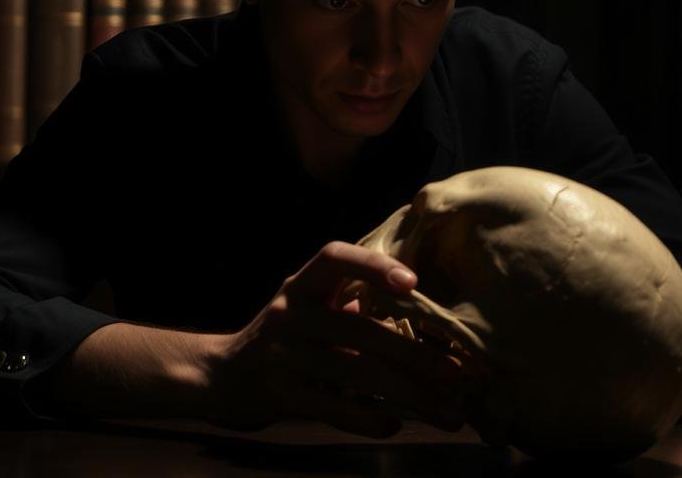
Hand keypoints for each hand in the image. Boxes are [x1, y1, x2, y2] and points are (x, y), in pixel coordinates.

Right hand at [202, 241, 466, 437]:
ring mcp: (283, 355)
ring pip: (355, 373)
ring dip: (408, 394)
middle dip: (416, 354)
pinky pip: (333, 407)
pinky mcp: (282, 394)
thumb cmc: (286, 335)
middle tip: (458, 374)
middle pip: (360, 330)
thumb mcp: (309, 305)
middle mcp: (290, 313)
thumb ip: (352, 300)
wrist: (223, 376)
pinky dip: (367, 418)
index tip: (413, 282)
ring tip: (447, 412)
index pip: (335, 259)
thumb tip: (422, 303)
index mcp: (302, 284)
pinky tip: (395, 423)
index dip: (372, 266)